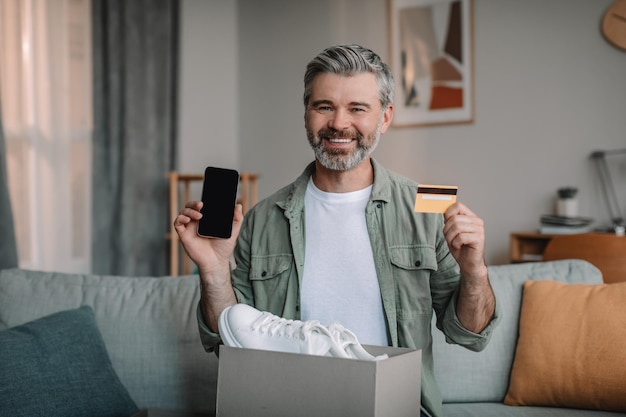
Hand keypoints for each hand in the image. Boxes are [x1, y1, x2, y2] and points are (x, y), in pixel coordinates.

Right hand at [173, 201, 243, 274]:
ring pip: (183, 212)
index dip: (202, 200)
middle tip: (201, 205)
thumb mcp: (233, 231)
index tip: (207, 199)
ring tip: (199, 216)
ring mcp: (189, 228)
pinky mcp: (184, 234)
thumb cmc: (223, 247)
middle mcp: (197, 222)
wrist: (216, 261)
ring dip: (189, 211)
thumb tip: (238, 205)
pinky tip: (188, 220)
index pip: (201, 205)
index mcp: (207, 219)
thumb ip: (237, 218)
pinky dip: (180, 218)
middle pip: (190, 206)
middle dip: (194, 203)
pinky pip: (177, 223)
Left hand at [444, 202, 494, 332]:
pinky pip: (460, 237)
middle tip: (450, 239)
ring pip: (457, 227)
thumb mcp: (450, 231)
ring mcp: (479, 230)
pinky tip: (459, 247)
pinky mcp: (479, 239)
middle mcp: (477, 221)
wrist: (468, 265)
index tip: (446, 224)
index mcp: (471, 217)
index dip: (448, 214)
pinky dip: (455, 244)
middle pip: (454, 219)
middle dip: (447, 231)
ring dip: (450, 238)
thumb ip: (448, 220)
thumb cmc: (459, 248)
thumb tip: (439, 207)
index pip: (457, 206)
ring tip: (454, 244)